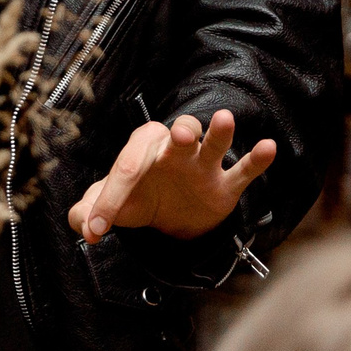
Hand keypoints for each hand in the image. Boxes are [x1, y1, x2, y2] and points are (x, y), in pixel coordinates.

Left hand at [68, 110, 276, 243]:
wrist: (172, 219)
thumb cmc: (140, 199)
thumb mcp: (113, 206)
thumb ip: (89, 212)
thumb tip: (82, 223)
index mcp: (142, 150)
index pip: (127, 167)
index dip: (109, 199)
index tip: (97, 229)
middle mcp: (174, 150)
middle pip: (177, 134)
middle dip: (179, 135)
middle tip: (179, 135)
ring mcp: (203, 166)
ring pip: (213, 143)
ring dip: (219, 133)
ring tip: (224, 120)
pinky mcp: (226, 185)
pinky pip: (244, 170)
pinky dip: (257, 159)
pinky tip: (268, 147)